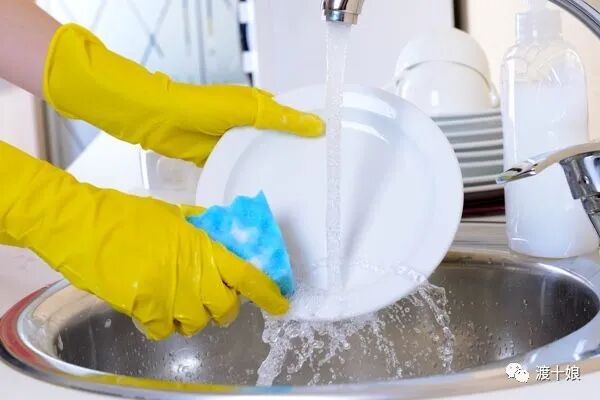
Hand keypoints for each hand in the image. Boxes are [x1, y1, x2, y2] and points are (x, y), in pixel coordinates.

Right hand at [0, 141, 287, 339]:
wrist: (81, 224)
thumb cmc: (124, 214)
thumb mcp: (172, 214)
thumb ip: (201, 230)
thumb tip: (221, 238)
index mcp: (202, 246)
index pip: (247, 275)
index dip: (268, 293)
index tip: (279, 303)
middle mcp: (191, 273)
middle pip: (225, 308)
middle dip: (225, 308)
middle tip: (214, 298)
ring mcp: (168, 293)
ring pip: (195, 323)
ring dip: (192, 316)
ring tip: (178, 300)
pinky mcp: (143, 308)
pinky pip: (162, 330)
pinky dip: (161, 324)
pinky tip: (152, 307)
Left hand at [43, 24, 323, 165]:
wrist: (161, 121)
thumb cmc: (202, 108)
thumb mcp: (248, 109)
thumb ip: (281, 118)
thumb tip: (317, 125)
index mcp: (259, 106)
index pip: (292, 117)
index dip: (309, 130)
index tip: (329, 148)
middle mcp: (249, 125)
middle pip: (278, 141)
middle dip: (293, 156)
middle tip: (317, 177)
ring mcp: (234, 144)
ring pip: (260, 158)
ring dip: (273, 170)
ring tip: (297, 191)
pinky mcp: (220, 160)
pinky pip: (240, 171)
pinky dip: (250, 179)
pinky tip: (266, 195)